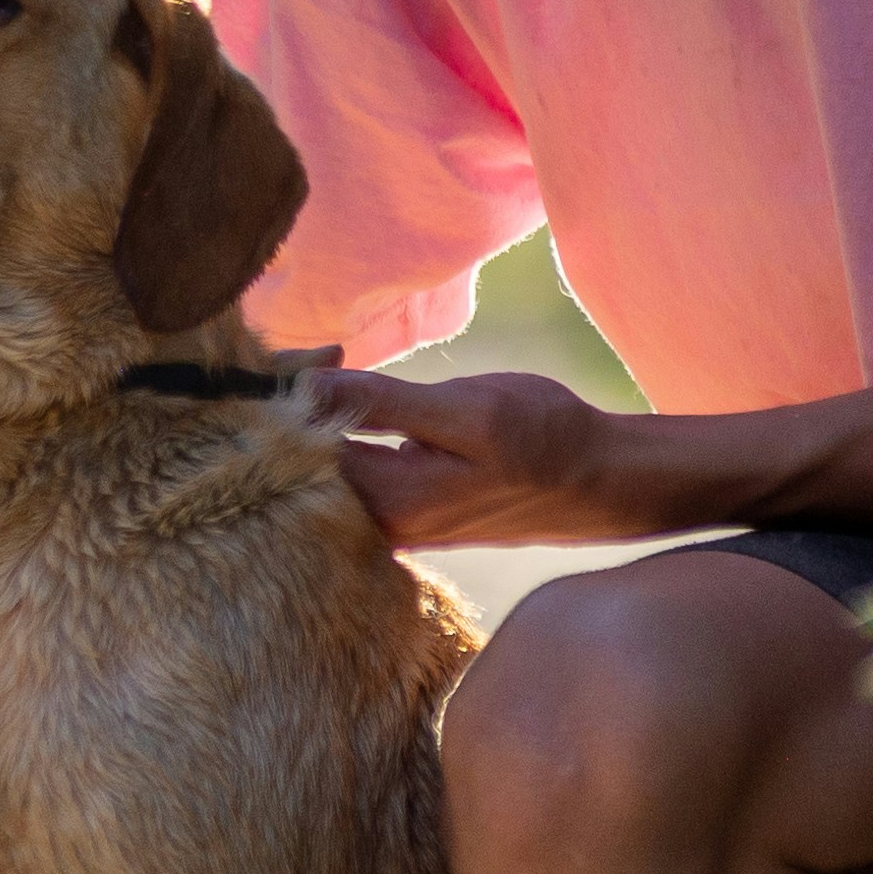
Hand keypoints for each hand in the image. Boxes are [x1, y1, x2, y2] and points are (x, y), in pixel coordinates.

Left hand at [308, 366, 687, 548]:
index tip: (272, 358)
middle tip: (302, 349)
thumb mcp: (465, 411)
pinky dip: (338, 425)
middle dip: (289, 407)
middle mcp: (380, 524)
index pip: (297, 460)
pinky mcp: (404, 504)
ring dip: (313, 414)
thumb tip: (305, 386)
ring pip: (325, 466)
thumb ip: (384, 403)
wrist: (600, 478)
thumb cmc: (543, 439)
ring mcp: (392, 518)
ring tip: (317, 358)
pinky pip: (350, 467)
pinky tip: (342, 382)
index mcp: (387, 505)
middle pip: (303, 468)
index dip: (277, 406)